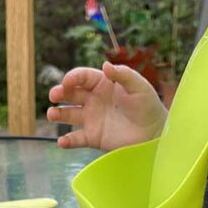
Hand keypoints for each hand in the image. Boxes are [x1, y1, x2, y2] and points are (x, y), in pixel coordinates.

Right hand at [47, 61, 167, 151]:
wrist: (155, 133)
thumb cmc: (149, 106)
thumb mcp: (139, 87)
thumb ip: (124, 75)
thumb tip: (105, 65)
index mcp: (102, 84)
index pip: (81, 77)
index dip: (72, 78)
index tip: (67, 83)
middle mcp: (93, 100)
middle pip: (70, 94)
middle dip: (59, 93)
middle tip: (54, 96)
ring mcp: (91, 118)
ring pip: (68, 115)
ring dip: (57, 113)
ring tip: (52, 114)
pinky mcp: (93, 137)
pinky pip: (76, 139)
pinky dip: (67, 141)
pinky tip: (62, 142)